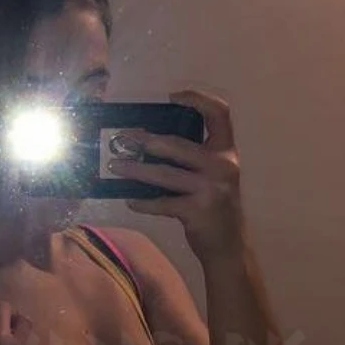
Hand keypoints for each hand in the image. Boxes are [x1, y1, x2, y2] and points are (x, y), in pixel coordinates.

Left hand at [109, 90, 246, 259]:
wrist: (229, 247)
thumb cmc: (215, 207)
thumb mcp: (215, 176)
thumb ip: (195, 159)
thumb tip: (148, 142)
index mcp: (227, 152)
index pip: (220, 114)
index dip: (198, 100)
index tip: (173, 97)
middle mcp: (222, 166)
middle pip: (179, 144)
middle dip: (147, 141)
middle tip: (123, 139)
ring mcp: (211, 189)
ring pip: (164, 174)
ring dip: (136, 170)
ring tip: (115, 166)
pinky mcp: (197, 211)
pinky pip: (162, 203)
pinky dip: (144, 202)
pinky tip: (130, 200)